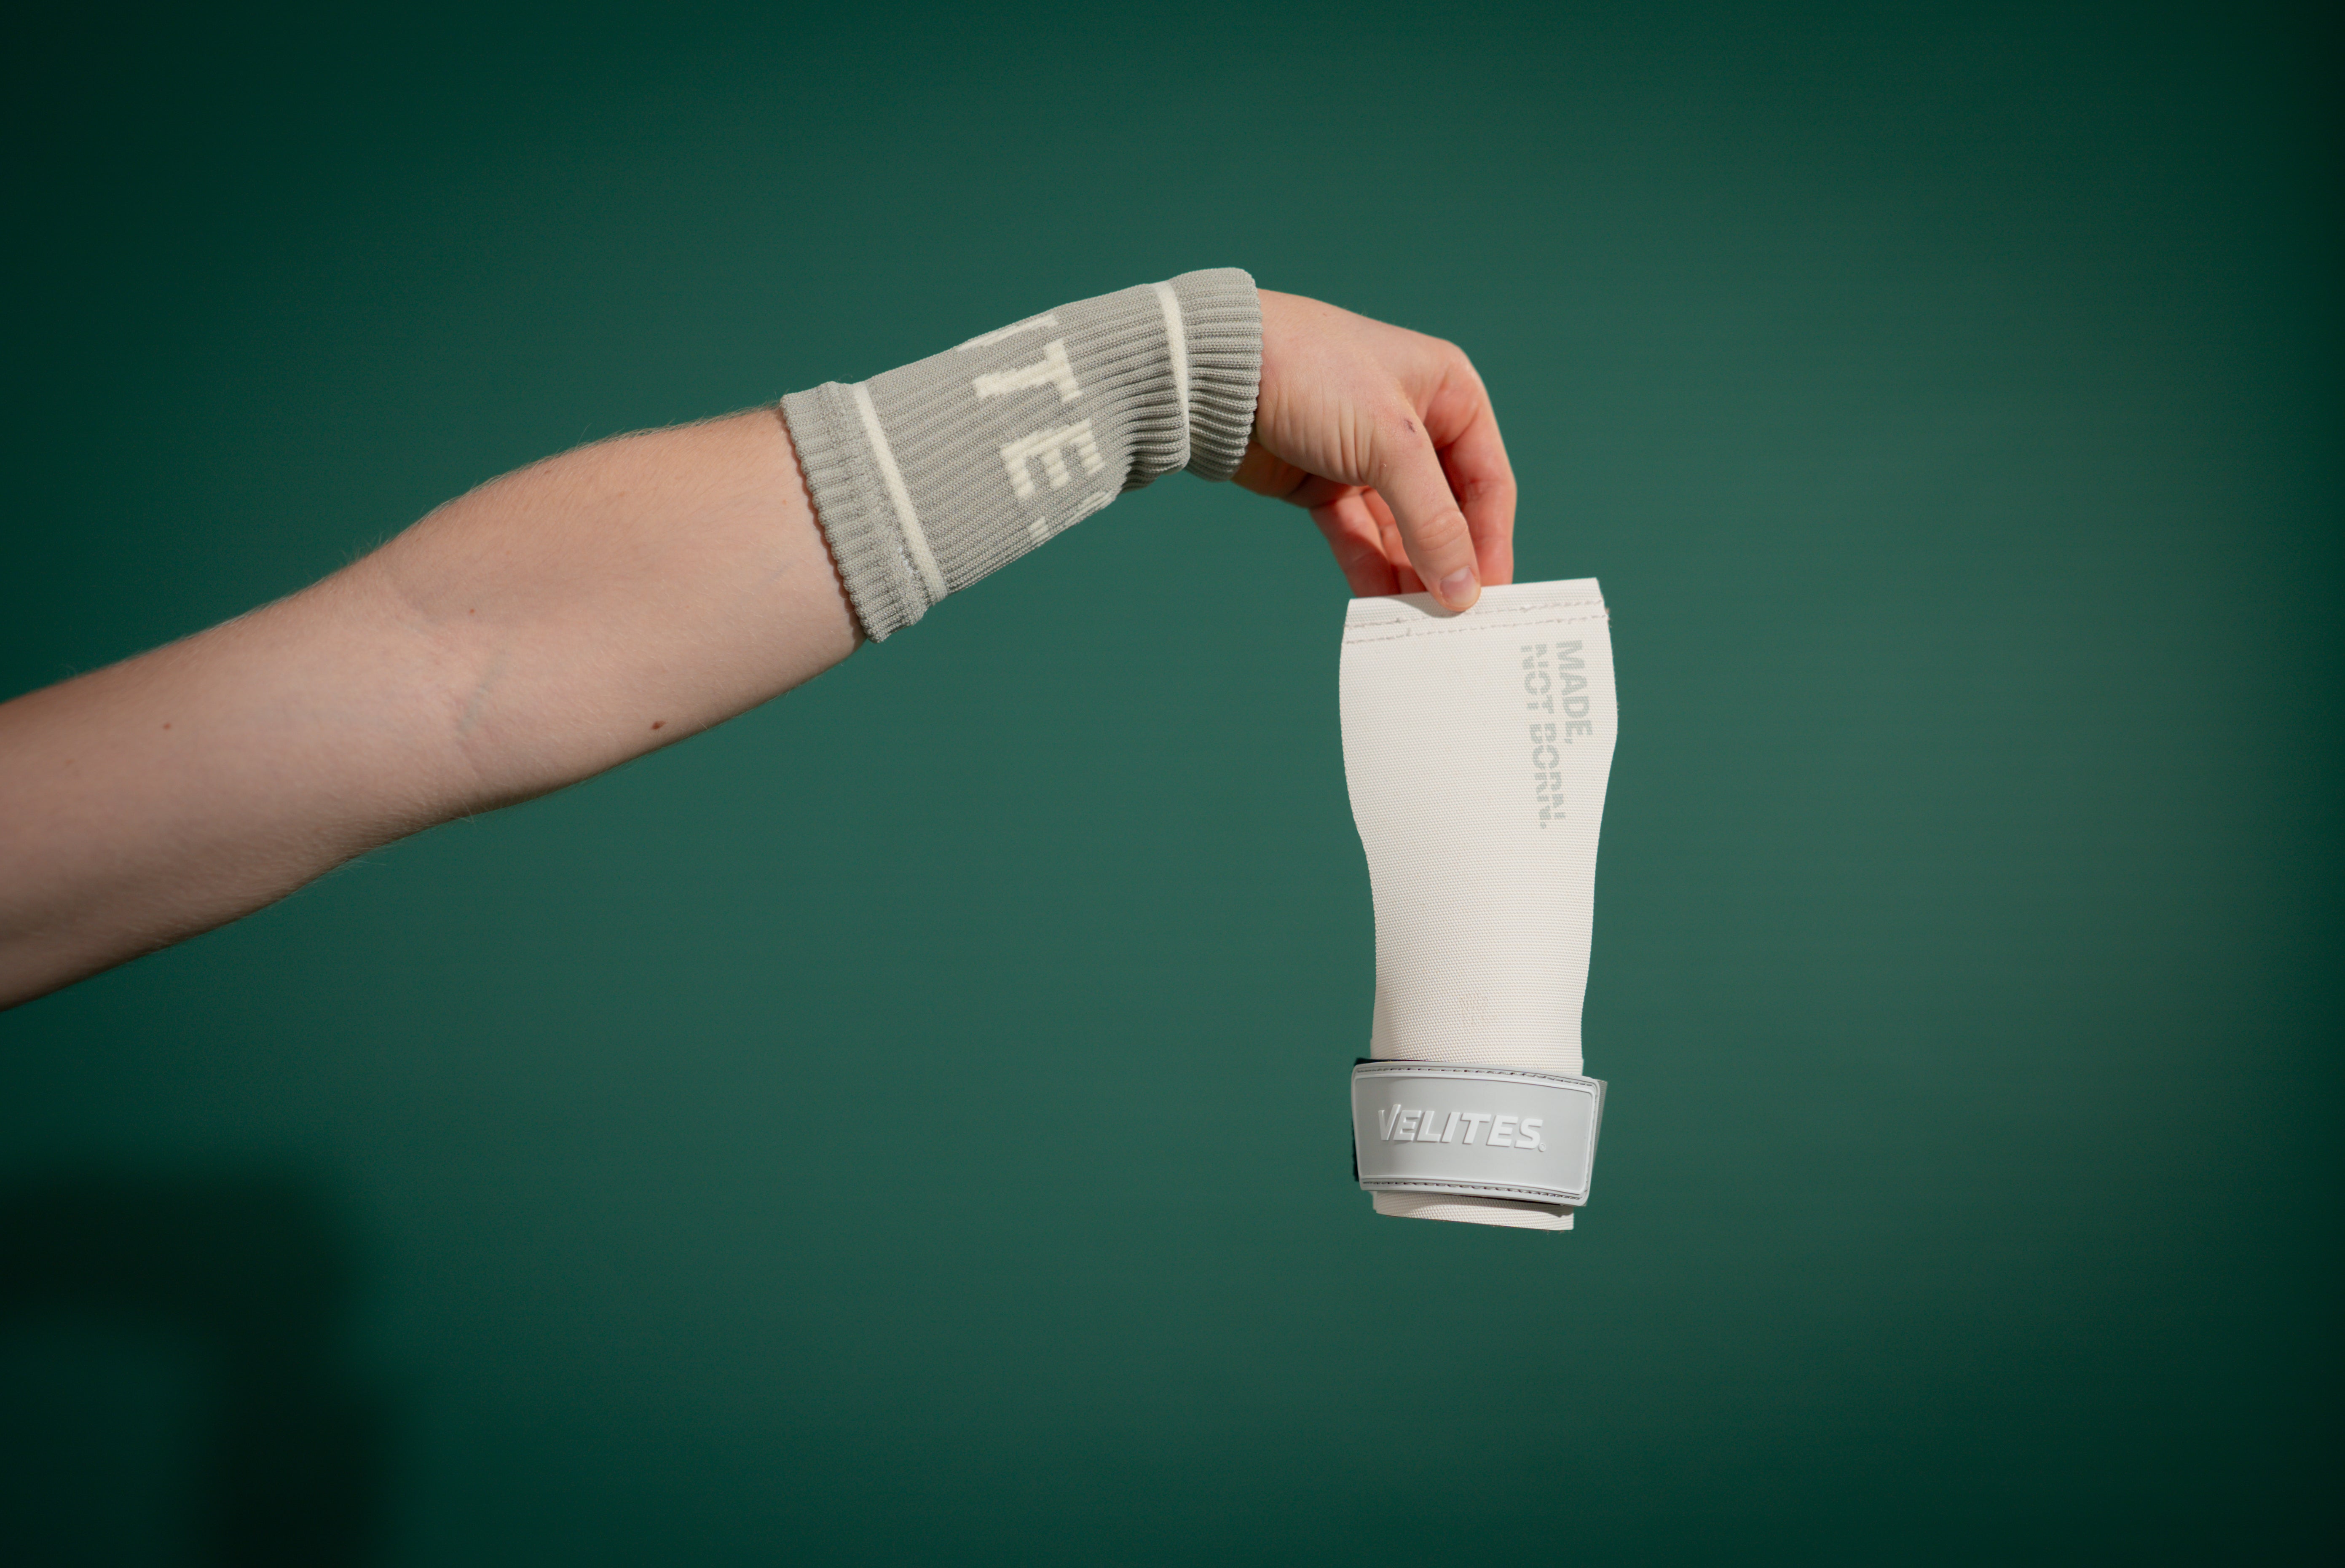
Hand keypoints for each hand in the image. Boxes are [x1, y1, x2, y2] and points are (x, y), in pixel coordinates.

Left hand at [1233, 290, 1516, 609]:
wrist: (1215, 371)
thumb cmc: (1313, 375)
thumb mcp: (1389, 444)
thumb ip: (1432, 520)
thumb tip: (1463, 590)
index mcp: (1448, 395)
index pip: (1488, 483)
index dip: (1490, 543)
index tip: (1488, 599)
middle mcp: (1415, 426)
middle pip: (1447, 512)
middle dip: (1448, 564)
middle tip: (1453, 622)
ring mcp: (1367, 458)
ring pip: (1402, 531)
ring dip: (1409, 575)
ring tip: (1416, 624)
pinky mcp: (1325, 484)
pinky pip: (1359, 537)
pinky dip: (1368, 569)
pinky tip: (1378, 605)